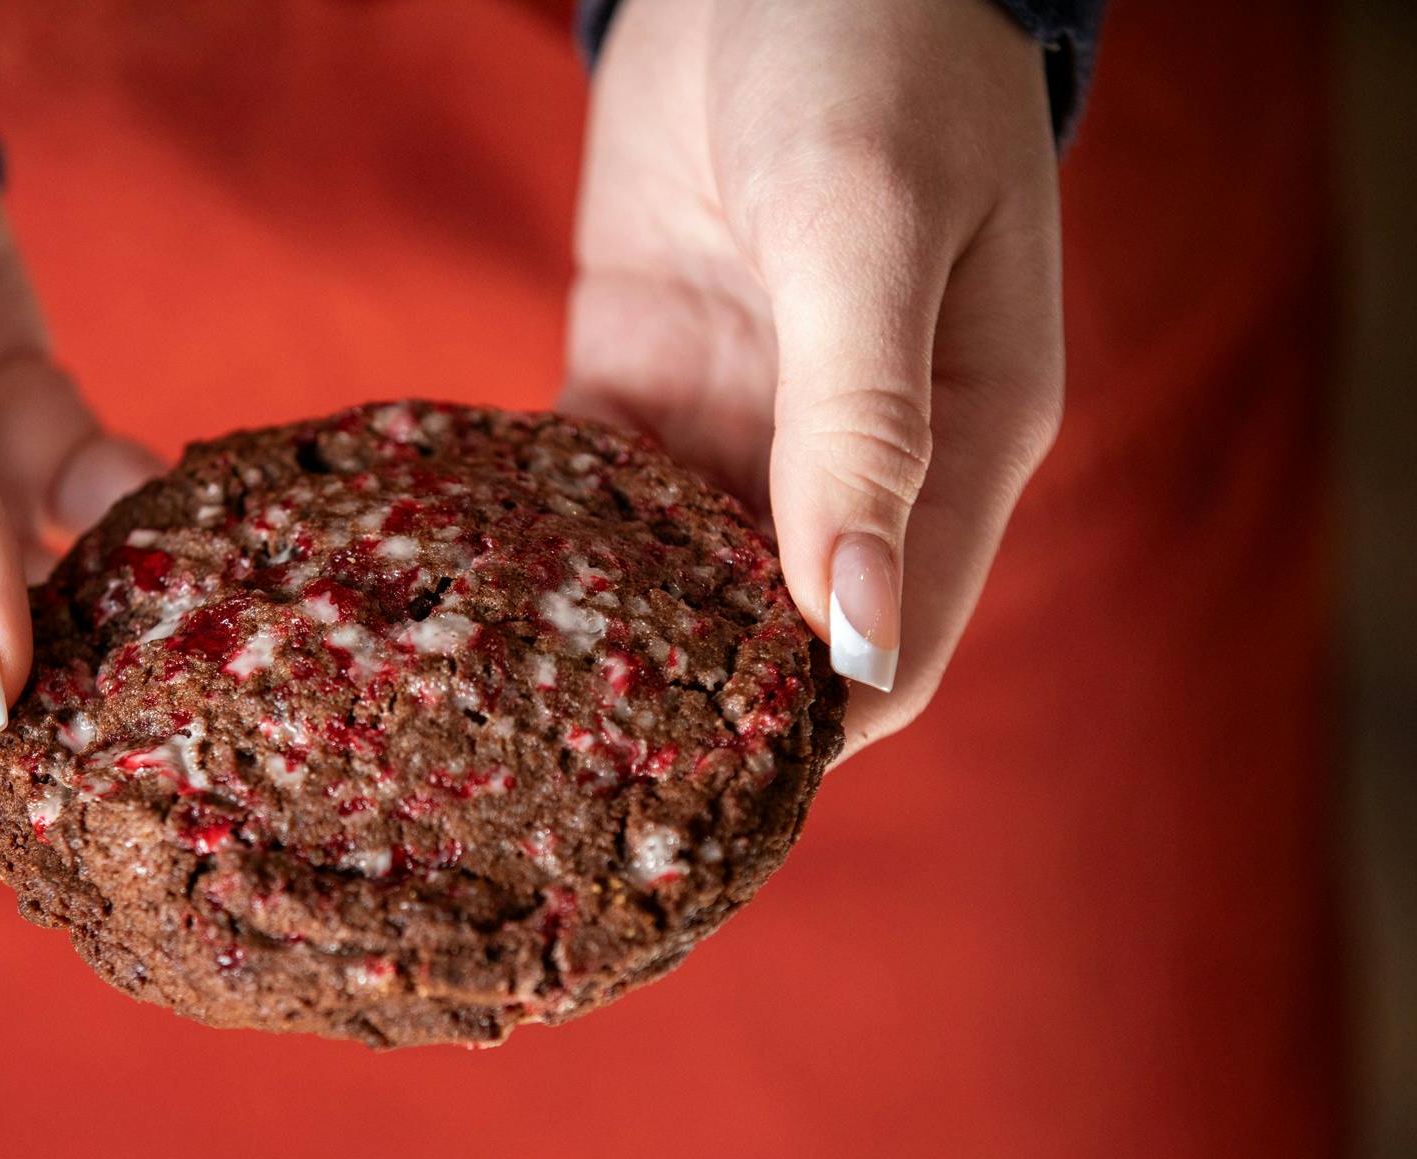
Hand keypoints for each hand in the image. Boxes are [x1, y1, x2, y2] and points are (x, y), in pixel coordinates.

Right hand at [0, 47, 158, 857]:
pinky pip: (95, 516)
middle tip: (234, 724)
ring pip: (58, 623)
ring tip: (249, 627)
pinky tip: (213, 505)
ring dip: (147, 625)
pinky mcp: (3, 450)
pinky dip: (155, 517)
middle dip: (102, 725)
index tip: (133, 809)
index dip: (3, 810)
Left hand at [562, 0, 1063, 754]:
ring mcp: (740, 422)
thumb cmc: (869, 55)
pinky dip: (542, 548)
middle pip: (772, 643)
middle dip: (688, 717)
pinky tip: (473, 598)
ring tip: (503, 722)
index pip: (894, 648)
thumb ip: (863, 422)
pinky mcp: (642, 376)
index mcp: (961, 442)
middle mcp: (848, 457)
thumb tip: (851, 632)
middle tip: (573, 794)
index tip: (706, 806)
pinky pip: (590, 497)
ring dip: (602, 645)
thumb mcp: (867, 226)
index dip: (810, 736)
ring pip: (671, 585)